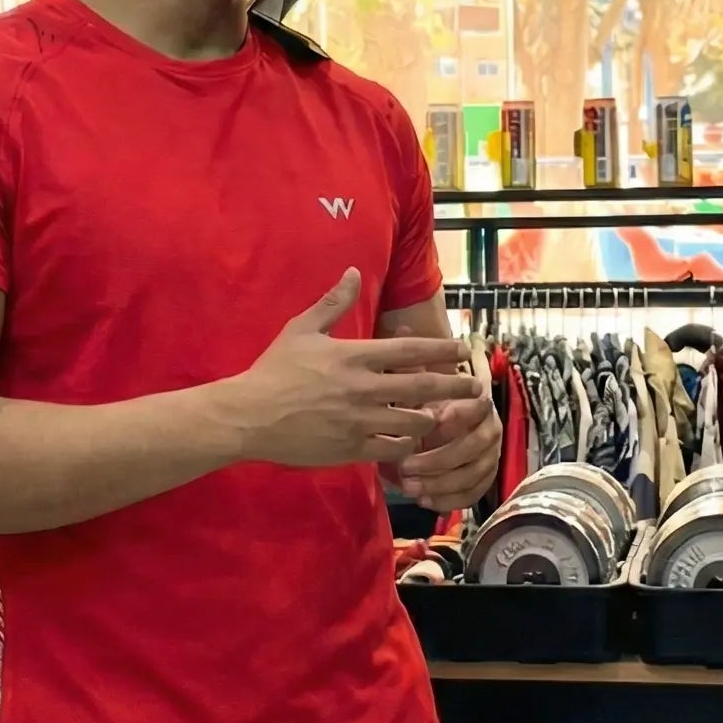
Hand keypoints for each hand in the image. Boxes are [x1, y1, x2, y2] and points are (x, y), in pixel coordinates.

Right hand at [228, 271, 484, 469]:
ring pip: (414, 422)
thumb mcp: (302, 329)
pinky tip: (409, 441)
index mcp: (355, 357)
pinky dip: (406, 445)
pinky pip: (393, 449)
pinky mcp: (351, 449)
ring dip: (430, 418)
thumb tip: (353, 272)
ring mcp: (360, 422)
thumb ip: (333, 303)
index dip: (443, 350)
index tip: (463, 349)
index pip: (412, 352)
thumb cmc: (274, 370)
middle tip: (475, 386)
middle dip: (455, 386)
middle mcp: (363, 389)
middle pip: (424, 388)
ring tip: (440, 415)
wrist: (248, 416)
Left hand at [390, 389, 502, 514]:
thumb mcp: (424, 399)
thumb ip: (422, 405)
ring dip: (439, 485)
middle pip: (473, 447)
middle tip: (405, 467)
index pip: (477, 407)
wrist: (442, 427)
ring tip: (409, 487)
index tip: (433, 419)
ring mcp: (491, 457)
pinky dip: (446, 501)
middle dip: (437, 461)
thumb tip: (423, 418)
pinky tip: (423, 500)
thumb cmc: (430, 408)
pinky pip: (471, 496)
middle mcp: (491, 431)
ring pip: (473, 476)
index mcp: (479, 405)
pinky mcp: (485, 480)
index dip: (458, 414)